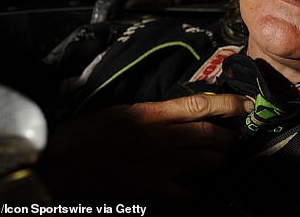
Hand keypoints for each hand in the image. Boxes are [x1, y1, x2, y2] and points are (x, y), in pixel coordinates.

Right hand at [37, 93, 252, 203]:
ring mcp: (156, 167)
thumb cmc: (78, 143)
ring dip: (219, 160)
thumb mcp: (112, 115)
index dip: (226, 104)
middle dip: (227, 136)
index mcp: (145, 114)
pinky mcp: (151, 193)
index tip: (245, 104)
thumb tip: (173, 114)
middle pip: (207, 133)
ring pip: (205, 160)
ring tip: (224, 160)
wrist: (54, 173)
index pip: (197, 104)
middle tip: (235, 137)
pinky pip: (189, 194)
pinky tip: (202, 191)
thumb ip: (146, 114)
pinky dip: (200, 192)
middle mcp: (156, 138)